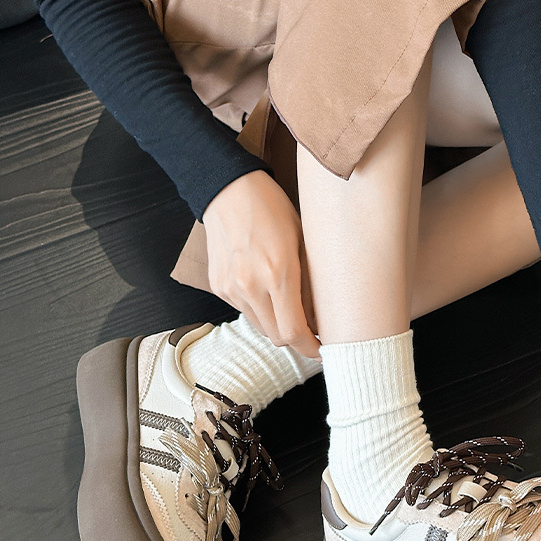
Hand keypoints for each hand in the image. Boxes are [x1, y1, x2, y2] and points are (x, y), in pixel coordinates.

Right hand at [203, 171, 320, 358]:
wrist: (229, 191)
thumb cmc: (272, 210)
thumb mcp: (303, 242)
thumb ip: (310, 284)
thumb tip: (319, 318)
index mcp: (278, 273)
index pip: (294, 331)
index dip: (310, 347)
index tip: (321, 349)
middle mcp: (251, 286)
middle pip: (276, 336)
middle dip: (296, 339)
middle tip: (312, 332)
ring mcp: (231, 288)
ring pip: (260, 327)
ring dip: (277, 326)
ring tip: (290, 308)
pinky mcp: (218, 287)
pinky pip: (244, 312)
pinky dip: (260, 311)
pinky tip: (267, 291)